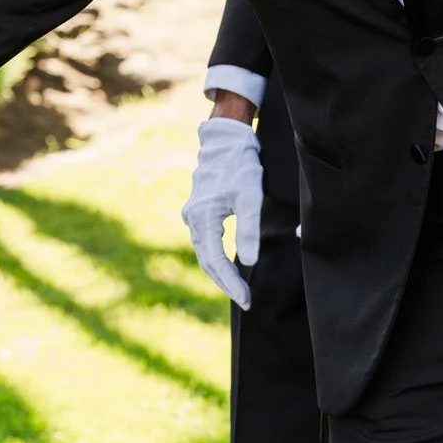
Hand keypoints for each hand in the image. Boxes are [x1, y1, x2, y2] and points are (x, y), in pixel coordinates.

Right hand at [182, 116, 264, 307]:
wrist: (226, 142)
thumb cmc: (240, 168)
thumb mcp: (249, 198)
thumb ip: (249, 231)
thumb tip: (248, 263)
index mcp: (202, 217)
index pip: (215, 261)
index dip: (230, 283)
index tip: (246, 299)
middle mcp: (193, 218)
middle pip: (207, 261)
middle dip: (226, 282)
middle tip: (245, 300)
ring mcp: (193, 214)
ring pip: (204, 252)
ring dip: (220, 273)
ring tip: (238, 289)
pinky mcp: (198, 211)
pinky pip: (205, 242)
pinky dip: (216, 258)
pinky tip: (228, 266)